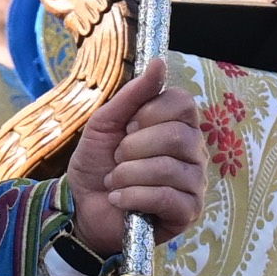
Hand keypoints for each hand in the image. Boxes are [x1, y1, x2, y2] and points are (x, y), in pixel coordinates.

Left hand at [65, 63, 208, 262]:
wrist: (82, 208)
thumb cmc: (98, 165)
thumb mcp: (106, 123)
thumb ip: (132, 94)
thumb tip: (159, 62)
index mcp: (178, 126)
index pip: (183, 102)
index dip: (151, 112)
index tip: (128, 127)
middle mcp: (194, 152)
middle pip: (177, 135)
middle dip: (134, 147)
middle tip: (118, 159)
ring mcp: (194, 184)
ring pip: (168, 167)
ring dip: (128, 174)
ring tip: (114, 182)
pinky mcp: (187, 213)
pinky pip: (166, 197)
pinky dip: (133, 196)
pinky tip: (118, 200)